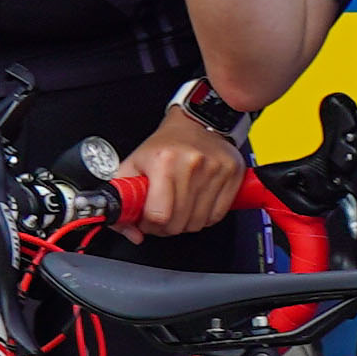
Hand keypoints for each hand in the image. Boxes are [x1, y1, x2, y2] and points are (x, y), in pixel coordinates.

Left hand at [123, 104, 245, 235]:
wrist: (196, 122)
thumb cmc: (165, 146)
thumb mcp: (134, 165)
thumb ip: (124, 200)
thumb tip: (132, 233)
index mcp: (164, 161)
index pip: (158, 214)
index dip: (149, 224)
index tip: (147, 219)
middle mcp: (192, 164)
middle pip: (178, 223)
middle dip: (165, 226)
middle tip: (161, 214)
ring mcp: (215, 170)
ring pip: (197, 223)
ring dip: (185, 223)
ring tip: (178, 206)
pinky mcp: (232, 174)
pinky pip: (216, 216)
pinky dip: (204, 217)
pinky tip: (196, 203)